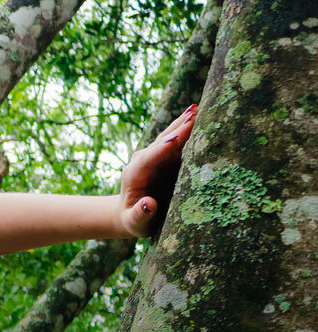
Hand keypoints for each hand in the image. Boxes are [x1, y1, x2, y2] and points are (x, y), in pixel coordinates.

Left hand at [117, 104, 196, 237]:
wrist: (131, 213)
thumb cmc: (133, 221)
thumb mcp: (135, 223)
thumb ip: (140, 215)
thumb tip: (149, 205)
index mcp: (134, 174)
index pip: (147, 159)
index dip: (161, 149)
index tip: (174, 139)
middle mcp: (144, 160)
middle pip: (161, 142)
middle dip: (177, 129)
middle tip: (194, 114)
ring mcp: (156, 156)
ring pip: (171, 137)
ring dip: (184, 123)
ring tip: (198, 108)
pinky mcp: (167, 156)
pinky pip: (179, 141)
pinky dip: (189, 128)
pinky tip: (200, 115)